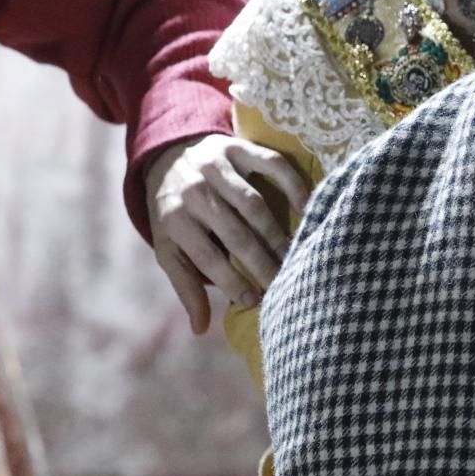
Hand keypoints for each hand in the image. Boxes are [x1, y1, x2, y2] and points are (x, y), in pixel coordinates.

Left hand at [145, 134, 312, 333]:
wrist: (167, 156)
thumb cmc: (175, 213)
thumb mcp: (170, 249)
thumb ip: (186, 286)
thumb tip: (200, 329)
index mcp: (173, 220)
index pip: (206, 256)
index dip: (232, 281)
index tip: (254, 300)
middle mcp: (193, 191)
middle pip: (234, 233)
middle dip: (261, 262)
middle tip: (283, 282)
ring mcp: (216, 166)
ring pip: (253, 204)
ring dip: (276, 232)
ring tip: (295, 255)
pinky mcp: (238, 146)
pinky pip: (271, 164)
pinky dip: (292, 184)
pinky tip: (306, 207)